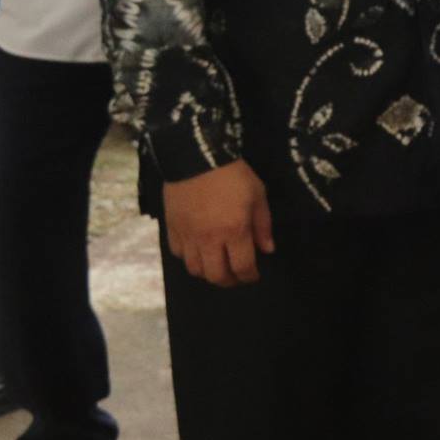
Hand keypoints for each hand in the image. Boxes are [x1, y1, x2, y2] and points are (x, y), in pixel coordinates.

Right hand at [162, 160, 274, 287]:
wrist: (197, 157)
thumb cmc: (233, 175)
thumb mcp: (258, 195)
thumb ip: (263, 225)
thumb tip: (267, 250)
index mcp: (234, 231)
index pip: (242, 267)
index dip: (249, 277)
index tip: (254, 276)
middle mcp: (209, 239)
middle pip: (216, 275)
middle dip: (229, 281)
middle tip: (236, 276)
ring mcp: (188, 236)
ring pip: (194, 269)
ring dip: (208, 272)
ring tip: (217, 266)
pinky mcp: (171, 229)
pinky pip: (178, 254)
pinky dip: (189, 258)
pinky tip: (197, 251)